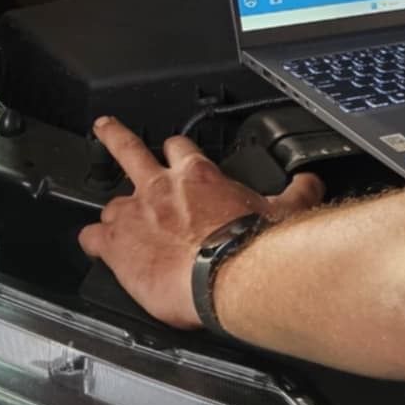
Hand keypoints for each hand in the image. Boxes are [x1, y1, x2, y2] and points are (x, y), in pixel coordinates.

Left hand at [77, 116, 323, 327]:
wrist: (230, 277)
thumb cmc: (254, 247)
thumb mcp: (285, 211)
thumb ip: (296, 192)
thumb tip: (311, 182)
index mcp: (198, 177)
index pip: (181, 149)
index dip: (177, 152)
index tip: (176, 153)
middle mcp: (160, 188)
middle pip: (129, 150)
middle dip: (116, 137)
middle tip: (105, 127)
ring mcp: (134, 215)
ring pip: (110, 201)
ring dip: (111, 210)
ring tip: (105, 218)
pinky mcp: (117, 245)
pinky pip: (93, 237)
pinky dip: (93, 242)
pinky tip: (95, 247)